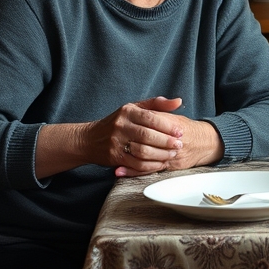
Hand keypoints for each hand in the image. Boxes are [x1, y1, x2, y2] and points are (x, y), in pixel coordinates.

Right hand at [37, 97, 224, 179]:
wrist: (84, 141)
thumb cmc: (115, 122)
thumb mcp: (134, 108)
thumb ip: (156, 105)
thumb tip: (181, 100)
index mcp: (127, 110)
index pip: (151, 117)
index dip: (169, 125)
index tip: (184, 131)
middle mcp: (119, 125)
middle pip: (148, 135)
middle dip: (167, 141)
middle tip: (183, 147)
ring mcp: (113, 143)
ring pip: (141, 150)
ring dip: (159, 155)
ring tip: (174, 158)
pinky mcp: (110, 158)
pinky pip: (131, 164)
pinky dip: (145, 166)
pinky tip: (158, 168)